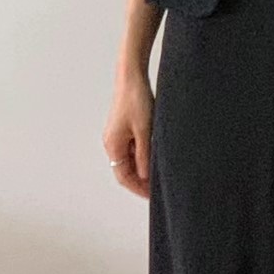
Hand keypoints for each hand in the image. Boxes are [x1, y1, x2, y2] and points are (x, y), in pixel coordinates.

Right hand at [102, 71, 153, 199]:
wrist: (132, 77)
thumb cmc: (136, 100)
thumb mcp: (144, 131)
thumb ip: (144, 155)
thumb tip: (145, 176)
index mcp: (113, 145)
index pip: (123, 176)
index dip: (138, 188)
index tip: (153, 196)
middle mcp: (112, 142)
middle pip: (126, 170)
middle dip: (141, 181)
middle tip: (159, 189)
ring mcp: (118, 135)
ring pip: (131, 159)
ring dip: (144, 168)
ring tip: (161, 174)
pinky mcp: (124, 128)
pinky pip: (133, 148)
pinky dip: (144, 156)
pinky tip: (157, 156)